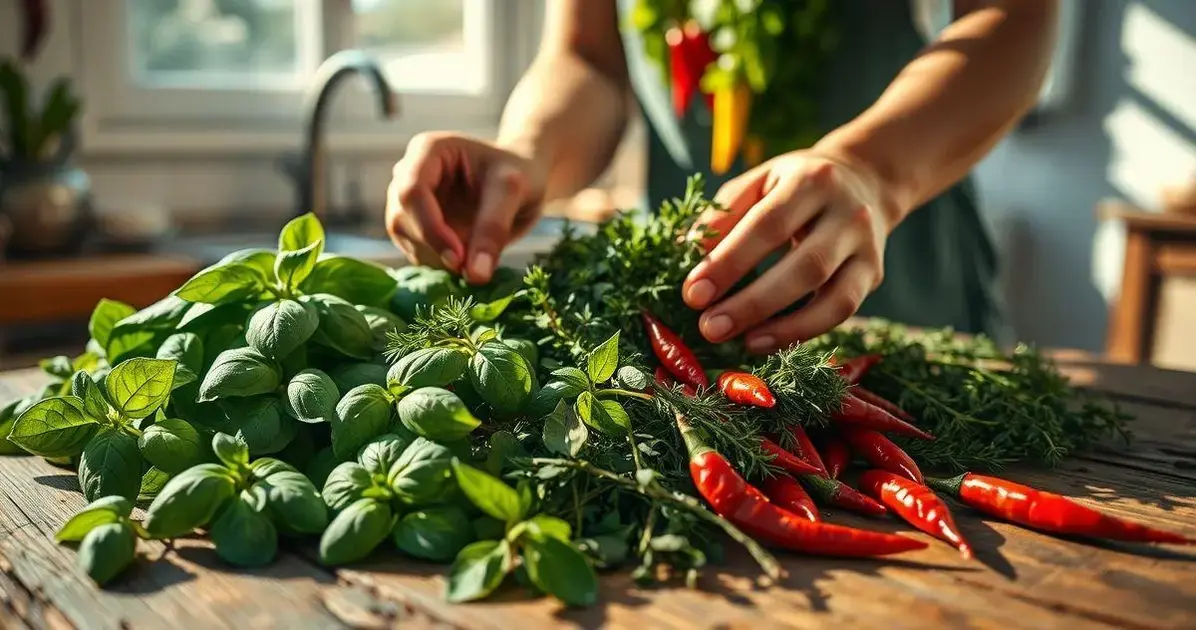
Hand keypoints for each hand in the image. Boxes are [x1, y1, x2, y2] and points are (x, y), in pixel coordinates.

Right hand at [387, 132, 545, 283]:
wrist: (525, 182)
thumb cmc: (520, 173)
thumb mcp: (511, 191)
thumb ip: (492, 228)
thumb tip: (475, 275)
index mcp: (427, 150)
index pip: (411, 191)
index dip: (430, 228)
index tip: (459, 258)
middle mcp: (408, 174)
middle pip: (402, 218)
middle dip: (435, 248)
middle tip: (472, 267)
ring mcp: (408, 202)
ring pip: (405, 240)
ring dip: (437, 259)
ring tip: (476, 258)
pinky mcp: (415, 227)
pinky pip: (416, 253)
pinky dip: (440, 265)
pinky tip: (468, 260)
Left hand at [682, 149, 897, 352]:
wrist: (863, 180)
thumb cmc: (794, 185)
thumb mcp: (758, 182)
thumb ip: (724, 213)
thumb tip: (687, 253)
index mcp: (813, 180)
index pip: (768, 226)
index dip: (730, 262)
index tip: (693, 293)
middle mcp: (849, 213)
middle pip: (805, 266)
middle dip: (753, 303)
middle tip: (709, 327)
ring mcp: (867, 247)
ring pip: (832, 298)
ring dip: (783, 327)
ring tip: (739, 342)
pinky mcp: (873, 275)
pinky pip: (841, 312)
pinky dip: (803, 331)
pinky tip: (765, 341)